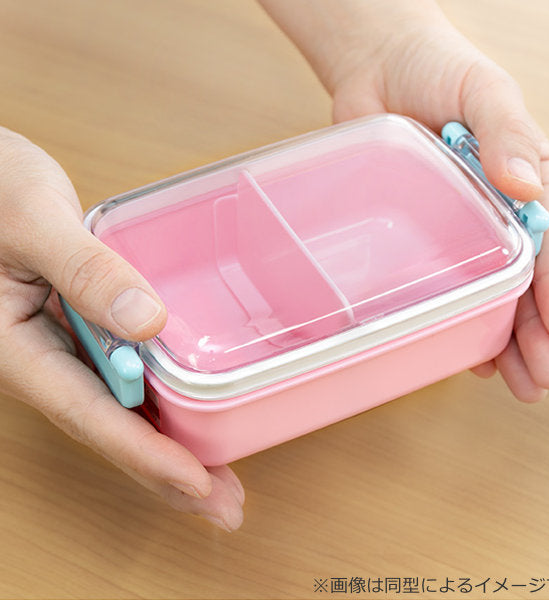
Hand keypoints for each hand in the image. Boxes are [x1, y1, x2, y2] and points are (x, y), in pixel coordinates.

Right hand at [0, 127, 243, 529]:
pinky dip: (156, 405)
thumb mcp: (35, 223)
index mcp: (16, 347)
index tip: (197, 482)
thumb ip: (87, 272)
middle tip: (224, 505)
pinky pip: (120, 378)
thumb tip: (147, 321)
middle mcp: (42, 359)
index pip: (89, 412)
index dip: (146, 452)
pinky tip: (186, 422)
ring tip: (216, 481)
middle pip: (109, 428)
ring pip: (117, 410)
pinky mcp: (80, 332)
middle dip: (166, 472)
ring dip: (166, 447)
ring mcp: (62, 348)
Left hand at [261, 0, 548, 401]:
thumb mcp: (486, 90)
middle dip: (535, 333)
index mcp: (527, 180)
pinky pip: (443, 285)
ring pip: (488, 295)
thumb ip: (507, 134)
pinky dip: (459, 320)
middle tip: (539, 380)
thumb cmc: (438, 69)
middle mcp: (497, 213)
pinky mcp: (420, 237)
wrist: (379, 67)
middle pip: (524, 282)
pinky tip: (467, 353)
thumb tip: (526, 183)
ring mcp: (459, 231)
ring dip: (502, 341)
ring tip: (513, 383)